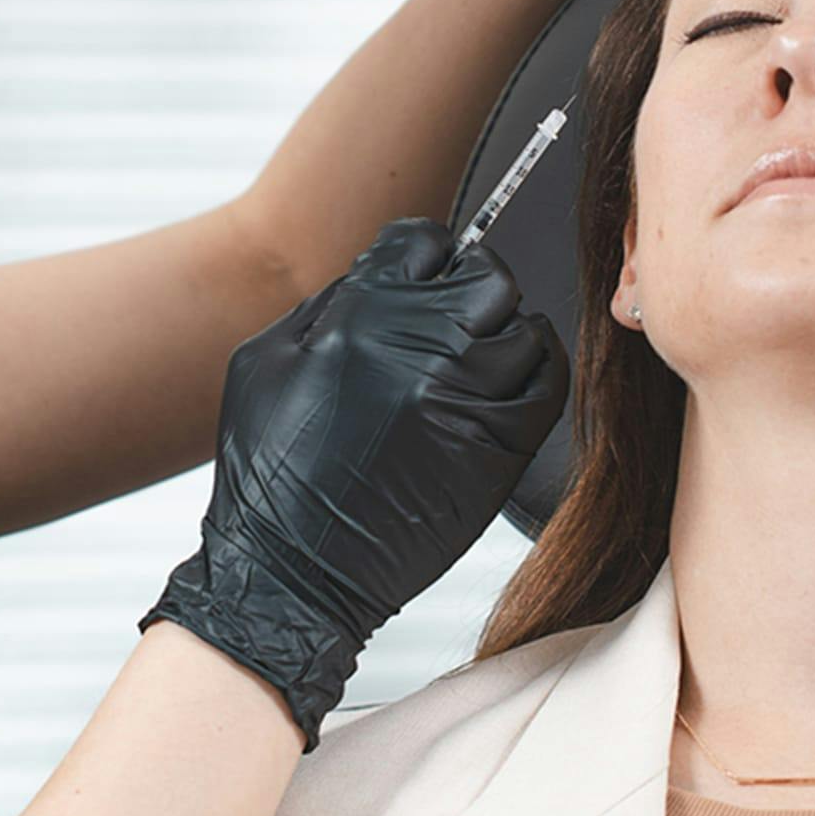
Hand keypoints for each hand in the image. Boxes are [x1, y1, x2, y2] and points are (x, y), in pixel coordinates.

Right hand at [139, 217, 569, 751]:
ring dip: (509, 333)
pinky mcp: (500, 446)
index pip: (425, 241)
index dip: (431, 254)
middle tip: (462, 313)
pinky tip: (516, 375)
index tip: (432, 272)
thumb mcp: (265, 363)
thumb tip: (382, 273)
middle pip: (488, 277)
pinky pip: (549, 382)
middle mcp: (420, 348)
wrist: (292, 574)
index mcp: (358, 317)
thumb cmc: (271, 475)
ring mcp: (466, 396)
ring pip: (525, 327)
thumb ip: (328, 305)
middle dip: (478, 287)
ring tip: (483, 353)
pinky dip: (541, 368)